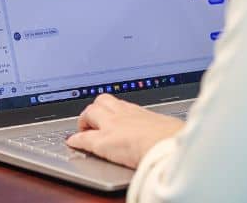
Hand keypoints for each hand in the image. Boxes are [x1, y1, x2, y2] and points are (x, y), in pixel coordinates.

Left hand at [66, 94, 183, 168]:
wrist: (167, 146)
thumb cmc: (174, 138)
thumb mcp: (170, 127)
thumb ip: (163, 127)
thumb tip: (172, 132)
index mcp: (140, 111)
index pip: (120, 103)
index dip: (111, 108)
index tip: (109, 113)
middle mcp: (124, 114)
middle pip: (102, 101)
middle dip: (94, 110)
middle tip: (93, 121)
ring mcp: (112, 126)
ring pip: (90, 112)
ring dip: (84, 120)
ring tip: (83, 130)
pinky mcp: (102, 142)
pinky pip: (83, 138)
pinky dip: (76, 140)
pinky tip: (72, 143)